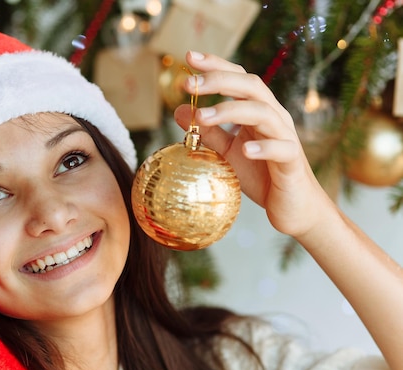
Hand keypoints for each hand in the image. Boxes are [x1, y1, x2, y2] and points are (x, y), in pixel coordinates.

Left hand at [174, 51, 333, 237]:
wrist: (293, 208)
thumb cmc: (261, 175)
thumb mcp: (227, 152)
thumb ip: (208, 132)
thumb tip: (180, 110)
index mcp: (257, 111)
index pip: (238, 79)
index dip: (216, 65)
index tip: (188, 58)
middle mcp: (274, 117)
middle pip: (251, 86)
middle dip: (218, 80)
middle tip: (188, 83)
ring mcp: (285, 137)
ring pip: (263, 112)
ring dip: (231, 111)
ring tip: (203, 117)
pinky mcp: (292, 162)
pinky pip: (281, 149)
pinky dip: (264, 147)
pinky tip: (245, 150)